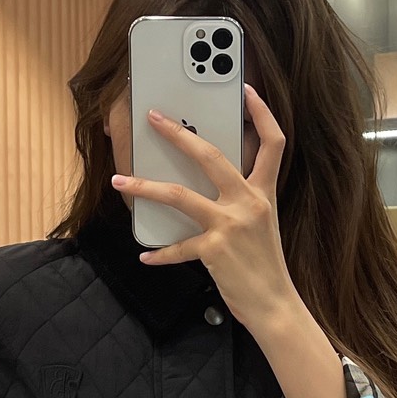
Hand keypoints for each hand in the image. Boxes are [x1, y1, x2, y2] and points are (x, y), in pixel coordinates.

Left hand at [110, 83, 299, 336]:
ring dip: (145, 186)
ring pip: (179, 194)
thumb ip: (241, 202)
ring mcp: (230, 224)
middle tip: (154, 119)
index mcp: (264, 193)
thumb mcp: (262, 225)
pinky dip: (159, 253)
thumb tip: (207, 187)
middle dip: (178, 134)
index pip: (273, 144)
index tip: (247, 91)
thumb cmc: (266, 266)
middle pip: (211, 155)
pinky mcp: (214, 249)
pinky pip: (177, 246)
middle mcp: (249, 202)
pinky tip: (145, 255)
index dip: (262, 114)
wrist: (275, 305)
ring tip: (120, 181)